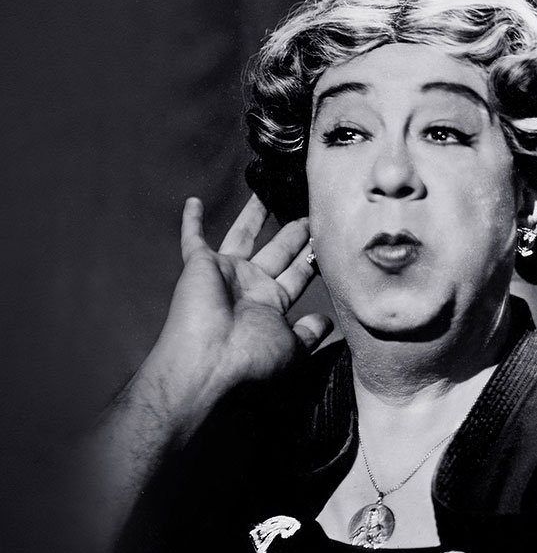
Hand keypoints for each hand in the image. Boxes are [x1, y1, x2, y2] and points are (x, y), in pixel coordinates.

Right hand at [139, 195, 331, 437]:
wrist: (209, 362)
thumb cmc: (251, 359)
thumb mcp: (292, 348)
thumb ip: (309, 332)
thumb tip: (327, 321)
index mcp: (272, 304)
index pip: (298, 273)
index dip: (313, 256)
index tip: (329, 236)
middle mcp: (251, 286)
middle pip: (278, 250)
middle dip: (294, 231)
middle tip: (310, 207)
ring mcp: (226, 274)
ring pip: (244, 235)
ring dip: (255, 214)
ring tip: (269, 189)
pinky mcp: (200, 266)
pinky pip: (192, 239)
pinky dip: (191, 222)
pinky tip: (194, 202)